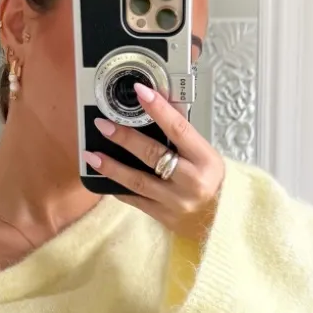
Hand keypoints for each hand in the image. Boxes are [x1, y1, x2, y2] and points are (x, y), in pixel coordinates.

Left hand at [82, 82, 225, 242]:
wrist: (221, 220)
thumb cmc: (213, 183)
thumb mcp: (207, 155)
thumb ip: (183, 135)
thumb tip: (160, 106)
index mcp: (205, 160)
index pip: (179, 129)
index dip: (158, 109)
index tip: (141, 92)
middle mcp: (191, 181)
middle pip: (152, 155)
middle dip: (125, 138)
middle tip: (103, 125)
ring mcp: (175, 202)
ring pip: (138, 181)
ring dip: (111, 167)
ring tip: (91, 155)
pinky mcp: (163, 216)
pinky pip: (135, 200)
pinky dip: (118, 187)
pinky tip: (103, 178)